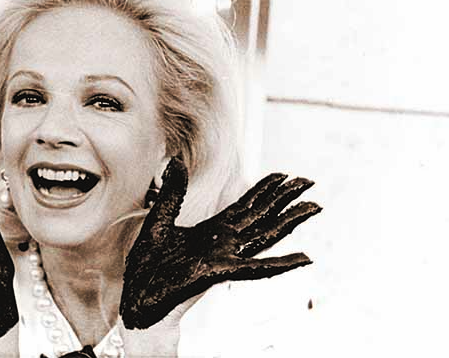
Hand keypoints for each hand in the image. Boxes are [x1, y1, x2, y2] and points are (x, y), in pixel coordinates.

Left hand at [120, 157, 320, 329]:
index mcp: (213, 230)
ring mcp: (226, 257)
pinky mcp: (221, 272)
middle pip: (262, 216)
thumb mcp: (160, 218)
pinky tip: (304, 258)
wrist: (139, 292)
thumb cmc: (148, 262)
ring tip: (314, 207)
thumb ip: (173, 191)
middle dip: (285, 199)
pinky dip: (282, 264)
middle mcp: (225, 242)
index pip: (246, 205)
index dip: (265, 189)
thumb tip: (174, 160)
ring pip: (266, 235)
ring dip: (290, 221)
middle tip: (309, 182)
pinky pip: (257, 268)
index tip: (284, 175)